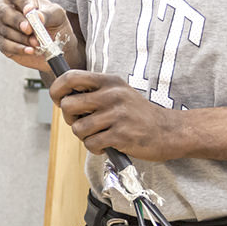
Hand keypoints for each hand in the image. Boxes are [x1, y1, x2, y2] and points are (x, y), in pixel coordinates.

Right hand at [0, 0, 73, 72]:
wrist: (54, 45)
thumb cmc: (54, 23)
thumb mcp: (57, 15)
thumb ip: (47, 14)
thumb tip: (37, 16)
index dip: (22, 2)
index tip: (30, 10)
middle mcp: (4, 7)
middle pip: (3, 12)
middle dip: (16, 21)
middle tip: (29, 29)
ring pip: (4, 30)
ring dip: (21, 38)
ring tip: (37, 43)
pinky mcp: (1, 42)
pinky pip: (5, 45)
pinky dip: (18, 49)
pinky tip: (30, 50)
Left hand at [49, 70, 181, 160]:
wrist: (169, 131)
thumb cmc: (138, 114)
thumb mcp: (119, 93)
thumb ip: (94, 92)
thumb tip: (62, 98)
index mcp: (109, 81)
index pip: (71, 77)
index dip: (57, 89)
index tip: (58, 99)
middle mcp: (112, 95)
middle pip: (68, 105)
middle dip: (69, 118)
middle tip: (82, 122)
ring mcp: (117, 115)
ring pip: (78, 128)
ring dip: (84, 136)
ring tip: (98, 135)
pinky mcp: (121, 135)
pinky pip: (91, 144)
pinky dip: (95, 148)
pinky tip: (107, 145)